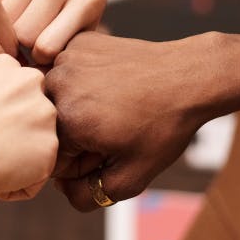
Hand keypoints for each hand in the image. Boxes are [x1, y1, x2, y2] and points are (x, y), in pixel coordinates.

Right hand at [0, 0, 119, 63]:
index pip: (46, 47)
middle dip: (22, 43)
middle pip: (23, 33)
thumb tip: (34, 84)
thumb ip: (67, 49)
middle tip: (25, 41)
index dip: (39, 58)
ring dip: (7, 26)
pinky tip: (10, 4)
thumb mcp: (87, 20)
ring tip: (16, 25)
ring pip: (5, 17)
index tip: (40, 55)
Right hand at [0, 54, 57, 201]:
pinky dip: (20, 185)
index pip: (19, 95)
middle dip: (15, 137)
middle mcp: (30, 81)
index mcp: (6, 64)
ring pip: (39, 145)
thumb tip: (11, 121)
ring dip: (18, 161)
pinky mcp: (50, 145)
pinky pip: (40, 174)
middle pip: (33, 118)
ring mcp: (44, 112)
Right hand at [44, 31, 239, 211]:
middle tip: (114, 127)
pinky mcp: (77, 43)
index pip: (52, 158)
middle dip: (76, 135)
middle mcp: (56, 86)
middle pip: (51, 127)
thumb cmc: (163, 126)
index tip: (109, 150)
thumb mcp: (132, 177)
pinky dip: (83, 81)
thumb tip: (62, 189)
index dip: (82, 162)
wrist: (189, 76)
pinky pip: (67, 72)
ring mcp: (65, 58)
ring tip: (113, 105)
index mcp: (65, 122)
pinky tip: (111, 83)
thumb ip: (88, 196)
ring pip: (56, 99)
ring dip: (76, 106)